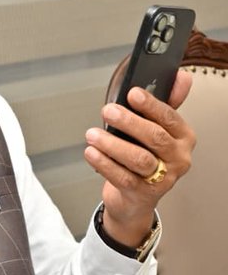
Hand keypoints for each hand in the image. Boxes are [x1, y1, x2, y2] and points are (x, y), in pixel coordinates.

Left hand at [84, 70, 195, 247]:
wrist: (135, 198)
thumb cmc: (145, 156)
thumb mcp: (156, 128)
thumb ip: (165, 103)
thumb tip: (180, 76)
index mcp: (183, 137)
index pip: (170, 118)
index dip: (151, 105)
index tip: (132, 93)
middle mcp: (178, 158)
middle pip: (155, 137)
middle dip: (129, 122)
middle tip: (108, 111)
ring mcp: (162, 178)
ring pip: (139, 159)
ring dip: (112, 144)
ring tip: (92, 134)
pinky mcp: (142, 194)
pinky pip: (122, 177)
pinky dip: (104, 163)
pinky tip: (91, 152)